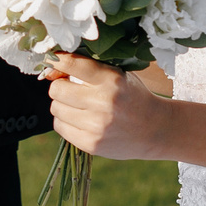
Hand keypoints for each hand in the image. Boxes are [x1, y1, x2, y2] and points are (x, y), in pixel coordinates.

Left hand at [44, 52, 172, 160]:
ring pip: (55, 108)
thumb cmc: (132, 96)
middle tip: (71, 88)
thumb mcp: (118, 74)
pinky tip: (80, 119)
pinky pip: (60, 127)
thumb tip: (50, 69)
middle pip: (56, 89)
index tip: (55, 61)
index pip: (70, 64)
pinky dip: (65, 121)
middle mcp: (103, 103)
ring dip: (63, 104)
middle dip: (61, 86)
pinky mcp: (91, 144)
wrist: (155, 129)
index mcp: (111, 79)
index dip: (57, 61)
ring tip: (79, 105)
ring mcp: (96, 126)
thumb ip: (88, 68)